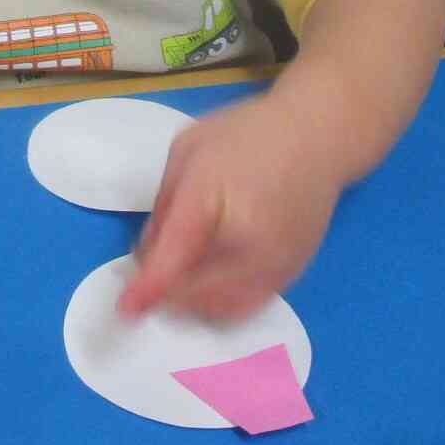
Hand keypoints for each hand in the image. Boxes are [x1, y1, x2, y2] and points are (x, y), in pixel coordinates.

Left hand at [117, 90, 348, 319]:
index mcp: (217, 204)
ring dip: (189, 305)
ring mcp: (276, 267)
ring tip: (173, 278)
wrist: (319, 136)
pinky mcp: (290, 276)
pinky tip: (203, 284)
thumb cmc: (247, 135)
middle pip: (197, 295)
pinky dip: (218, 305)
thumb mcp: (187, 153)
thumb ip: (164, 206)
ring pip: (221, 309)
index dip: (147, 289)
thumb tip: (147, 255)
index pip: (176, 259)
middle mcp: (252, 245)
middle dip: (165, 294)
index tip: (125, 309)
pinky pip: (245, 307)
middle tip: (146, 275)